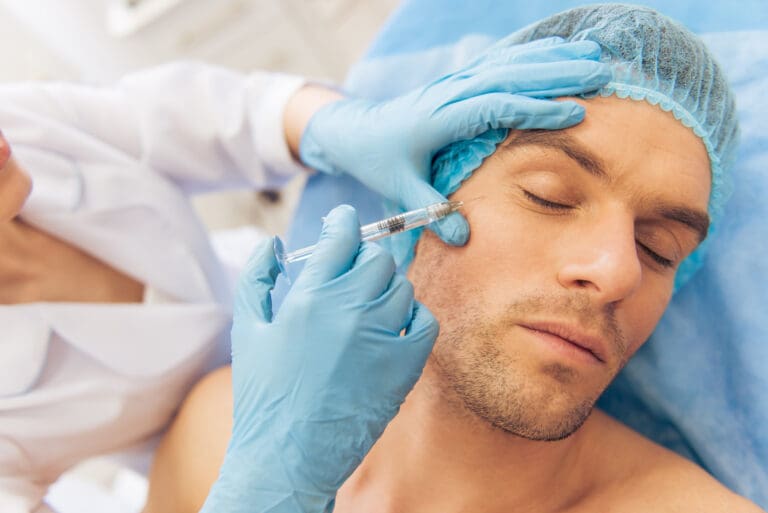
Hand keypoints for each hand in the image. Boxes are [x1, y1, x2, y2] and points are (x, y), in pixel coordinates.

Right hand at [202, 205, 436, 512]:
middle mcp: (350, 309)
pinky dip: (413, 315)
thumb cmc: (263, 394)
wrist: (289, 455)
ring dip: (385, 288)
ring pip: (401, 286)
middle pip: (376, 258)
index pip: (342, 236)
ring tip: (366, 306)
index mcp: (310, 296)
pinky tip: (393, 325)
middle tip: (351, 274)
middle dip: (363, 259)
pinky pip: (424, 321)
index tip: (345, 223)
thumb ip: (258, 278)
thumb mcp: (248, 329)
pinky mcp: (404, 366)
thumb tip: (275, 244)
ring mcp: (381, 337)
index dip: (345, 222)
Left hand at [299, 37, 610, 245]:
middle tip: (601, 72)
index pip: (495, 107)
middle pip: (509, 76)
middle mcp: (451, 94)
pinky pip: (498, 64)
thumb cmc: (379, 161)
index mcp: (439, 120)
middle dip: (557, 72)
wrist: (355, 130)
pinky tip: (557, 53)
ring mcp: (455, 84)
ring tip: (592, 54)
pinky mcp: (458, 82)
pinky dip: (530, 56)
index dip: (536, 108)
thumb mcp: (402, 190)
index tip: (575, 112)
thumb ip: (433, 212)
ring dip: (550, 58)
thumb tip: (464, 238)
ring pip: (508, 64)